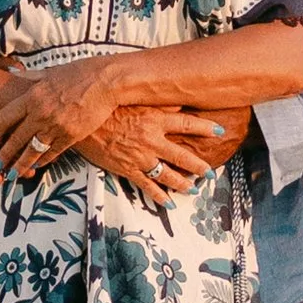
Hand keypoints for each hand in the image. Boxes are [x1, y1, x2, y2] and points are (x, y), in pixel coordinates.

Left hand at [0, 55, 137, 178]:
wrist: (107, 82)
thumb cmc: (80, 73)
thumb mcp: (51, 72)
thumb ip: (30, 77)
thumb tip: (13, 73)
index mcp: (32, 96)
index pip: (4, 118)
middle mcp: (40, 113)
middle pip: (15, 140)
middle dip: (4, 156)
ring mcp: (56, 127)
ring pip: (32, 152)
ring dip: (21, 165)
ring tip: (13, 175)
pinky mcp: (71, 136)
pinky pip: (52, 153)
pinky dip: (43, 161)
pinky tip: (38, 166)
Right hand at [94, 104, 246, 198]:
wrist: (82, 122)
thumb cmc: (107, 107)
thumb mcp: (134, 100)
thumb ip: (158, 104)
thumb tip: (179, 104)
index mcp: (154, 120)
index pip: (186, 124)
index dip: (205, 127)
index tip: (219, 131)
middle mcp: (151, 140)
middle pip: (182, 156)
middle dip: (198, 166)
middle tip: (210, 173)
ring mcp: (140, 157)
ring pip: (167, 175)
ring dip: (183, 184)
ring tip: (194, 190)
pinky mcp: (127, 169)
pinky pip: (147, 186)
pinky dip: (159, 196)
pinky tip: (169, 203)